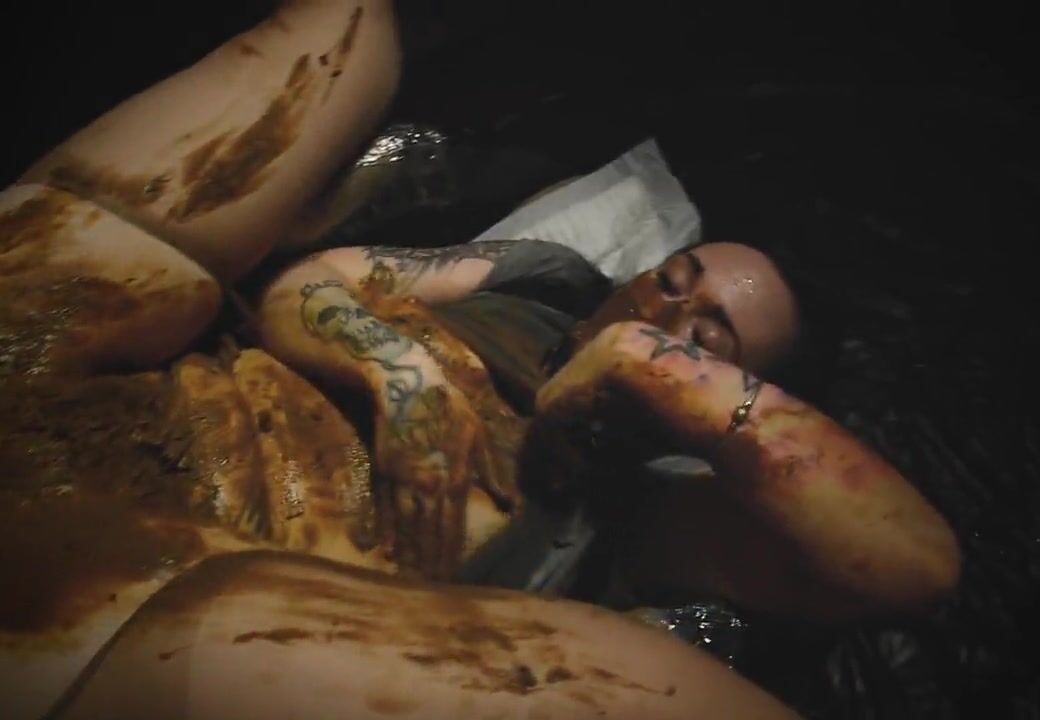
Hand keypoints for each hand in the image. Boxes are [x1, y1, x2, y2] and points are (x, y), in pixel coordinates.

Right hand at [372, 376, 499, 579]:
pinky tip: (388, 550)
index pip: (454, 526)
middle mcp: (429, 484)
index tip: (452, 577)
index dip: (452, 553)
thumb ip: (492, 475)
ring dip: (411, 551)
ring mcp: (403, 479)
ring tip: (412, 577)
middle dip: (432, 561)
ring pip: (408, 523)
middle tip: (432, 588)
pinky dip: (386, 528)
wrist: (408, 385)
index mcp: (455, 478)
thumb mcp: (478, 437)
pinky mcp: (383, 471)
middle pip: (431, 531)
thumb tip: (511, 506)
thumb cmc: (450, 409)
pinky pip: (384, 506)